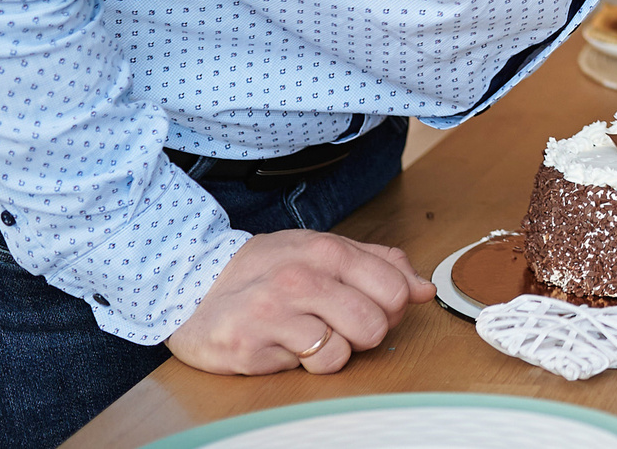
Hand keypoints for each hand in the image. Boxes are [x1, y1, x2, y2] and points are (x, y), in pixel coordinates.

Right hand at [167, 228, 433, 374]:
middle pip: (375, 324)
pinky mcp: (254, 346)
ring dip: (335, 350)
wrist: (193, 286)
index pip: (394, 288)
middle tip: (341, 325)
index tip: (375, 306)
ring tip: (311, 334)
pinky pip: (308, 366)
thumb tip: (424, 289)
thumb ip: (379, 264)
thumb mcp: (322, 250)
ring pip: (344, 351)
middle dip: (366, 333)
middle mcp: (303, 278)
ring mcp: (276, 313)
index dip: (393, 306)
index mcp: (327, 251)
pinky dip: (305, 362)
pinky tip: (287, 345)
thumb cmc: (266, 270)